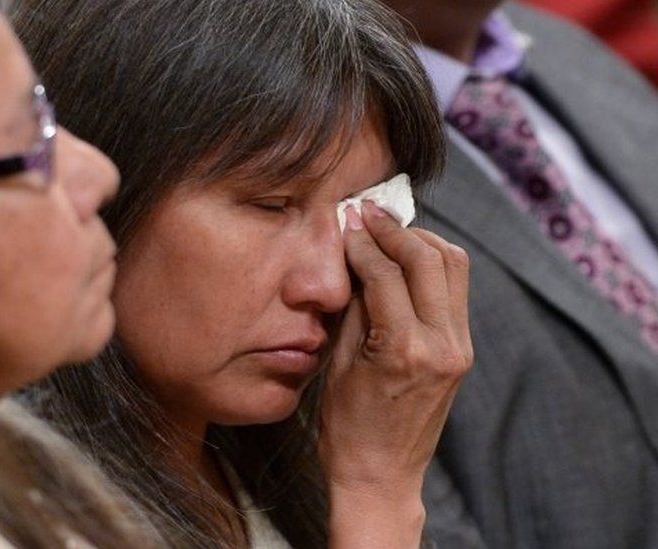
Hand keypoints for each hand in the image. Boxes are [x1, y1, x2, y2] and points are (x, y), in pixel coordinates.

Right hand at [321, 202, 472, 546]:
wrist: (381, 476)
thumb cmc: (346, 428)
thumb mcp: (336, 364)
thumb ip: (353, 306)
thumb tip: (354, 256)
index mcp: (403, 351)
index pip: (385, 273)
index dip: (362, 241)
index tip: (345, 220)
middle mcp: (442, 345)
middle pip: (428, 258)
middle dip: (395, 229)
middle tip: (366, 213)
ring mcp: (459, 348)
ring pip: (453, 266)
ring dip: (420, 240)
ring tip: (387, 230)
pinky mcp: (463, 351)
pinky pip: (455, 289)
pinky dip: (432, 264)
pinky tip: (405, 259)